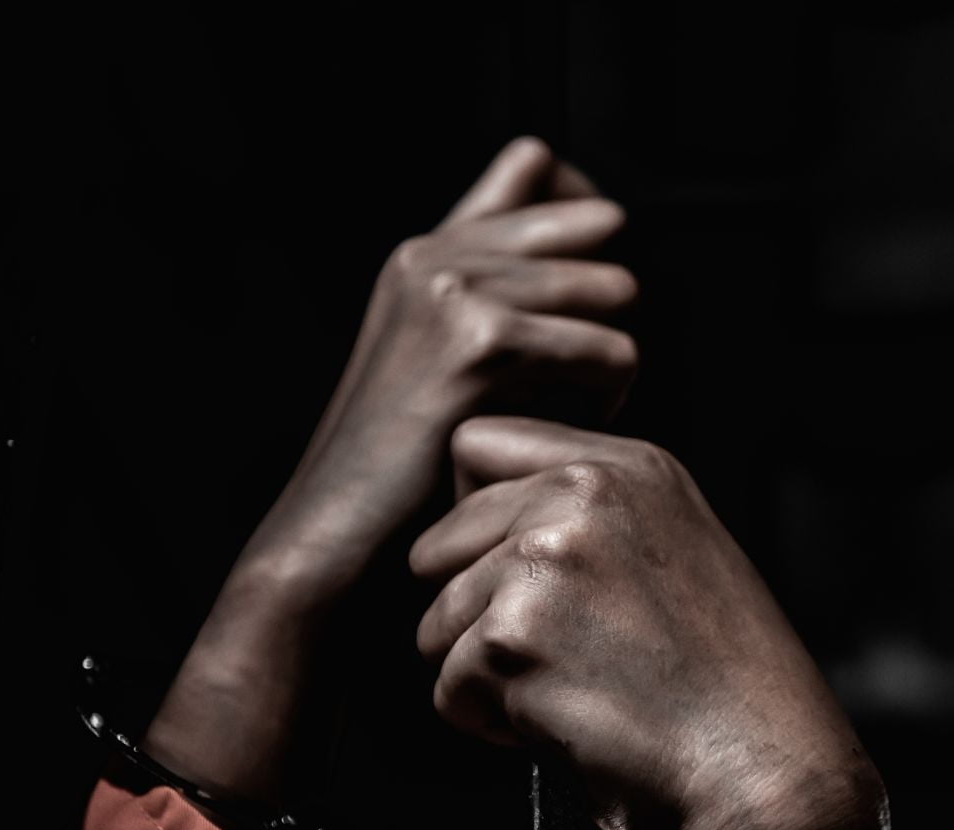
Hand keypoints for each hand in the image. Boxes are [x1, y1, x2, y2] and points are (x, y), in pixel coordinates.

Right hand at [145, 137, 635, 802]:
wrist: (338, 542)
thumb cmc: (406, 471)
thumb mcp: (445, 359)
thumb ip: (497, 277)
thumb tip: (575, 193)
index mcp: (429, 250)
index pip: (536, 162)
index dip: (586, 217)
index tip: (585, 295)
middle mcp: (436, 252)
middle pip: (600, 233)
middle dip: (605, 312)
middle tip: (571, 385)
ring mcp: (452, 289)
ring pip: (616, 292)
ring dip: (609, 362)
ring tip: (559, 416)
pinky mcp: (480, 340)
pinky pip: (610, 351)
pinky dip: (603, 405)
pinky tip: (553, 440)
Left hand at [411, 417, 900, 829]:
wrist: (764, 772)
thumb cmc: (732, 690)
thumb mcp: (683, 553)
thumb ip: (597, 519)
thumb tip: (498, 530)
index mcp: (632, 467)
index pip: (479, 447)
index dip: (476, 522)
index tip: (516, 576)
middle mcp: (585, 493)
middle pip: (439, 540)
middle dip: (472, 610)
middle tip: (552, 657)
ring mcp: (546, 559)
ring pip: (435, 620)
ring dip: (484, 674)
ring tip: (574, 693)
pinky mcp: (513, 637)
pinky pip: (446, 688)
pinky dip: (491, 725)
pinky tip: (567, 724)